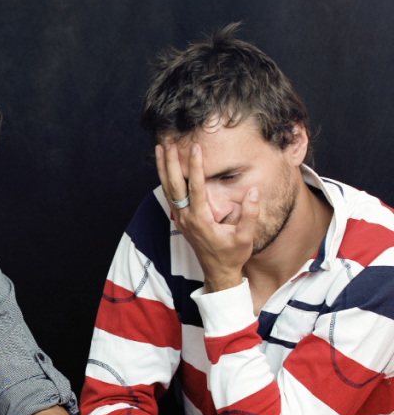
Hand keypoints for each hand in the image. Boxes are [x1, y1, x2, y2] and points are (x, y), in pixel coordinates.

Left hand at [155, 142, 258, 291]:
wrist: (218, 271)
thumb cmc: (232, 255)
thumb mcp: (246, 238)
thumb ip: (250, 215)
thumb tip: (254, 192)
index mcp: (201, 220)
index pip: (196, 188)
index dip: (196, 167)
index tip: (196, 148)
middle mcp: (187, 217)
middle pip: (175, 185)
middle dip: (172, 163)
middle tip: (169, 142)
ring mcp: (181, 218)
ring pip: (169, 189)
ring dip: (164, 168)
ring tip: (161, 148)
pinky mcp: (181, 219)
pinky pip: (170, 195)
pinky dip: (166, 179)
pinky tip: (165, 167)